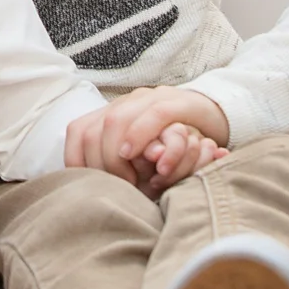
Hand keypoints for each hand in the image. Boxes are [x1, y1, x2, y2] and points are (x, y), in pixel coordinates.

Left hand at [65, 86, 229, 185]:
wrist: (213, 116)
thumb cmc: (174, 146)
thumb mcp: (142, 160)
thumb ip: (121, 167)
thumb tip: (90, 189)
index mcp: (112, 112)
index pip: (78, 131)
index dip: (76, 160)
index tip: (85, 186)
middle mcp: (127, 102)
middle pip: (91, 127)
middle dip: (96, 161)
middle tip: (113, 186)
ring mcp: (151, 98)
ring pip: (116, 119)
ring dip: (113, 152)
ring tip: (124, 177)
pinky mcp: (178, 101)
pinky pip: (154, 114)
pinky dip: (140, 133)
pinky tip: (135, 153)